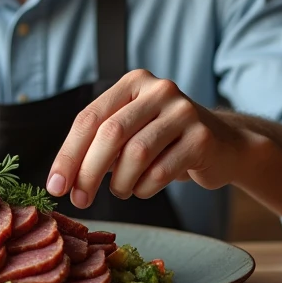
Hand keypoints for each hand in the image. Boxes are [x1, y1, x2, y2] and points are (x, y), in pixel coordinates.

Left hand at [46, 69, 247, 207]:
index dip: (69, 154)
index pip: (90, 118)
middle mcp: (159, 90)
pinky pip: (161, 171)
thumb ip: (100, 144)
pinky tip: (145, 188)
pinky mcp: (202, 138)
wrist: (226, 145)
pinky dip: (145, 188)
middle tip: (79, 199)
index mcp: (133, 82)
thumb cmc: (165, 142)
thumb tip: (63, 179)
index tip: (55, 186)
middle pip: (110, 134)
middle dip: (88, 172)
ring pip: (136, 154)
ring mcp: (183, 111)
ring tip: (121, 189)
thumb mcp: (132, 131)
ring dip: (120, 182)